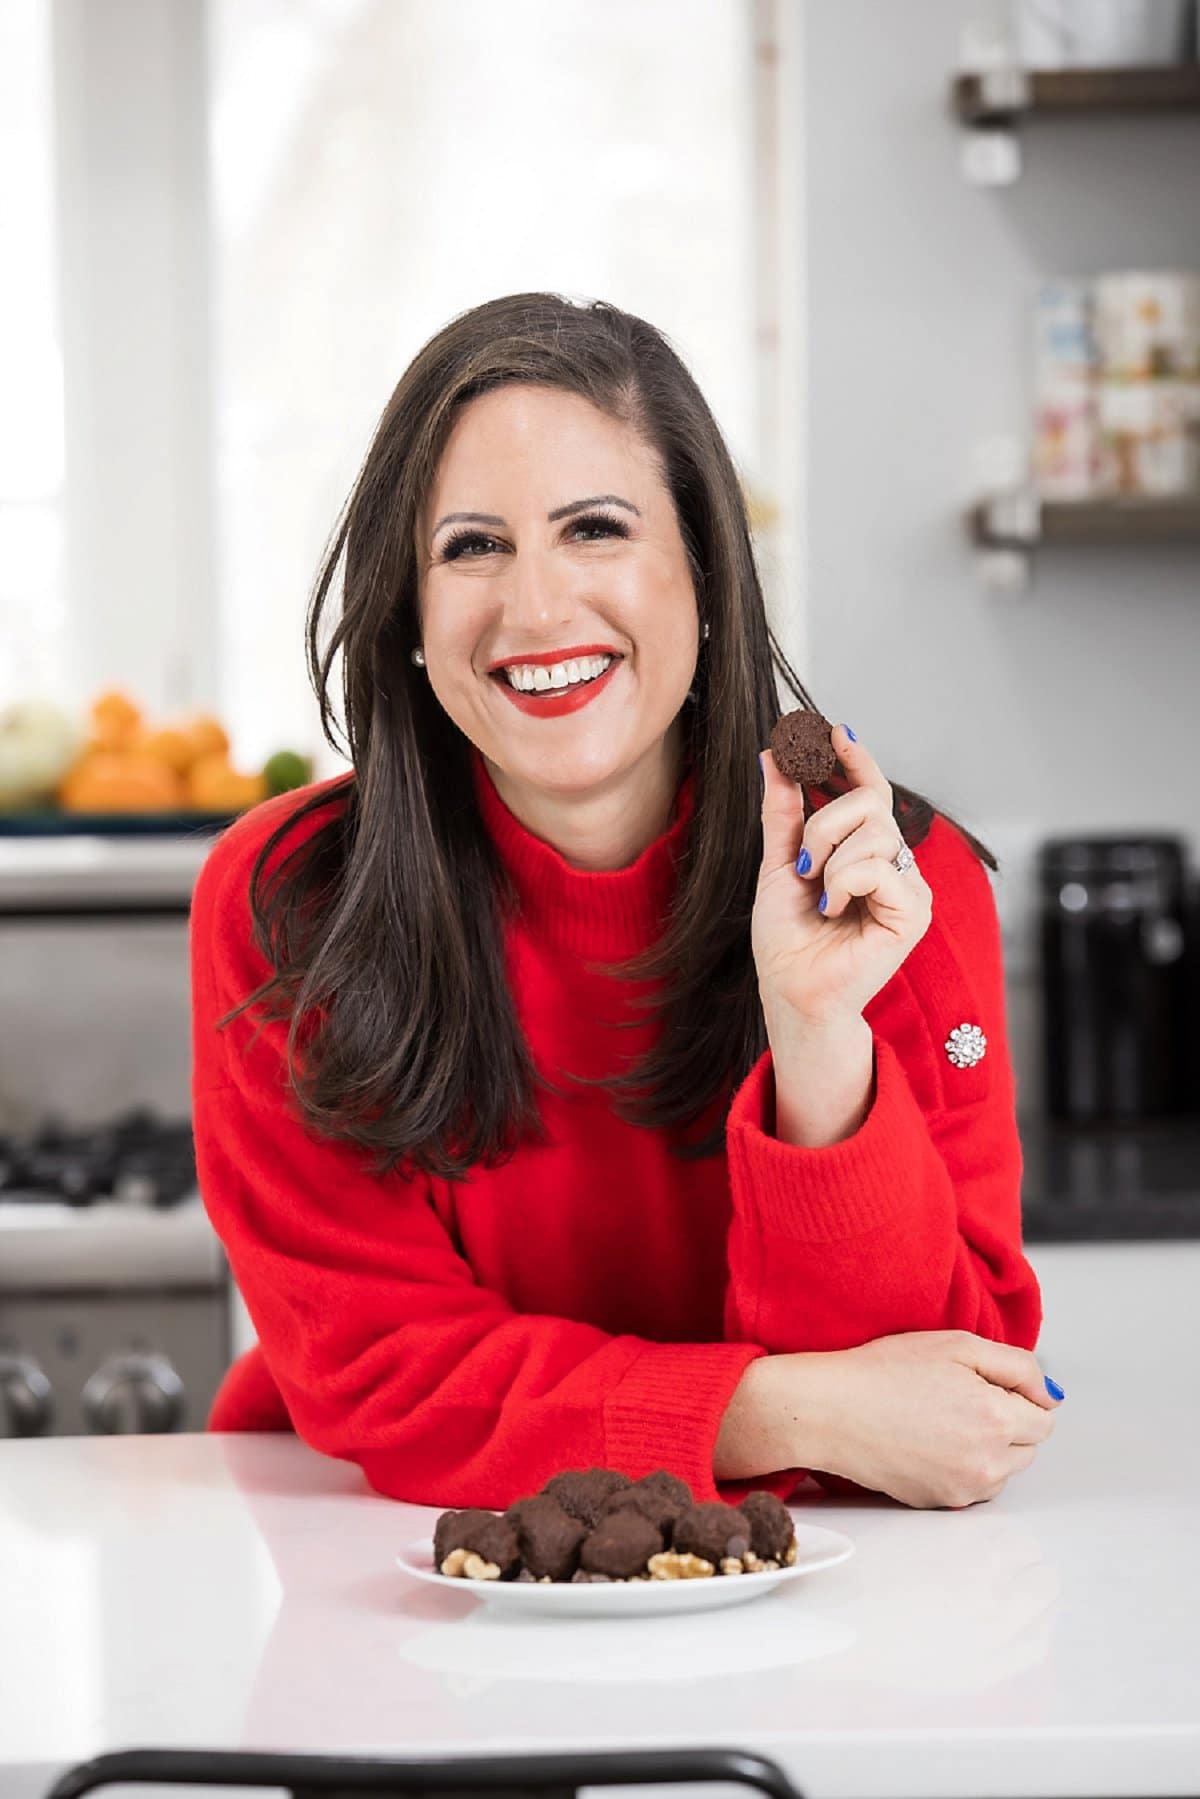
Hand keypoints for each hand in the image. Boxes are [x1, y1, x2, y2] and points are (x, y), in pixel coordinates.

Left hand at [754, 727, 933, 1027]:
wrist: (790, 990)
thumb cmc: (787, 939)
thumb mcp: (779, 862)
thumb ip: (782, 811)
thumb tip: (773, 754)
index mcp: (864, 852)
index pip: (869, 792)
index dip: (855, 758)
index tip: (832, 729)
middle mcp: (893, 864)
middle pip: (870, 803)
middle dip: (824, 825)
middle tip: (804, 865)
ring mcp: (909, 886)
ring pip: (874, 831)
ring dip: (830, 859)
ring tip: (820, 896)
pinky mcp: (914, 910)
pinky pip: (879, 865)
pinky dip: (845, 883)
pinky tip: (836, 911)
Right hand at [802, 1330, 1062, 1508]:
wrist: (831, 1410)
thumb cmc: (885, 1371)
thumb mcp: (957, 1344)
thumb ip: (1018, 1367)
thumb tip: (1051, 1396)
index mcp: (995, 1418)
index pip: (1044, 1419)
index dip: (1016, 1396)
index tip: (981, 1384)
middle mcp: (987, 1463)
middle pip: (1028, 1448)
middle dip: (1007, 1424)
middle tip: (958, 1398)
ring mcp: (964, 1489)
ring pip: (1004, 1470)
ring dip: (988, 1448)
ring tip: (941, 1420)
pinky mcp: (941, 1503)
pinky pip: (974, 1486)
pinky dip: (964, 1466)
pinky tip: (929, 1442)